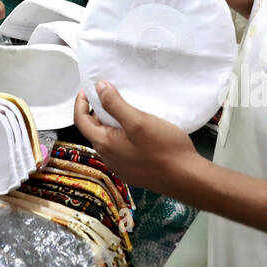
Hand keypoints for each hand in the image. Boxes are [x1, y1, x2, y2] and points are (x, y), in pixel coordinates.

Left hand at [74, 81, 198, 193]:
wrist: (186, 177)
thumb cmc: (163, 149)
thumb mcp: (138, 120)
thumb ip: (115, 104)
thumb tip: (99, 88)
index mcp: (104, 144)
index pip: (80, 120)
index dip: (81, 102)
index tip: (88, 88)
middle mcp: (108, 157)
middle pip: (93, 129)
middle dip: (97, 110)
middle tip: (109, 94)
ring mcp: (120, 165)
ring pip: (108, 138)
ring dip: (111, 122)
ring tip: (125, 108)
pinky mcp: (133, 169)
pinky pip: (120, 148)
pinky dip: (122, 133)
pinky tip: (137, 128)